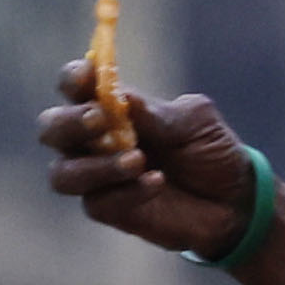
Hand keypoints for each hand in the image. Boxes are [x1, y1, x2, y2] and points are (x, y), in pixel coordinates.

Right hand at [39, 78, 267, 269]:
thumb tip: (123, 100)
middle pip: (52, 128)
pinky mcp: (108, 208)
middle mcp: (94, 140)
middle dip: (70, 123)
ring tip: (137, 160)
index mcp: (111, 106)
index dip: (73, 79)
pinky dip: (127, 191)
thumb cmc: (209, 149)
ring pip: (63, 173)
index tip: (87, 75)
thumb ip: (158, 112)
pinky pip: (98, 202)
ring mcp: (96, 177)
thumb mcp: (195, 121)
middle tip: (100, 121)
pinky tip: (157, 182)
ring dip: (95, 166)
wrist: (232, 198)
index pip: (75, 87)